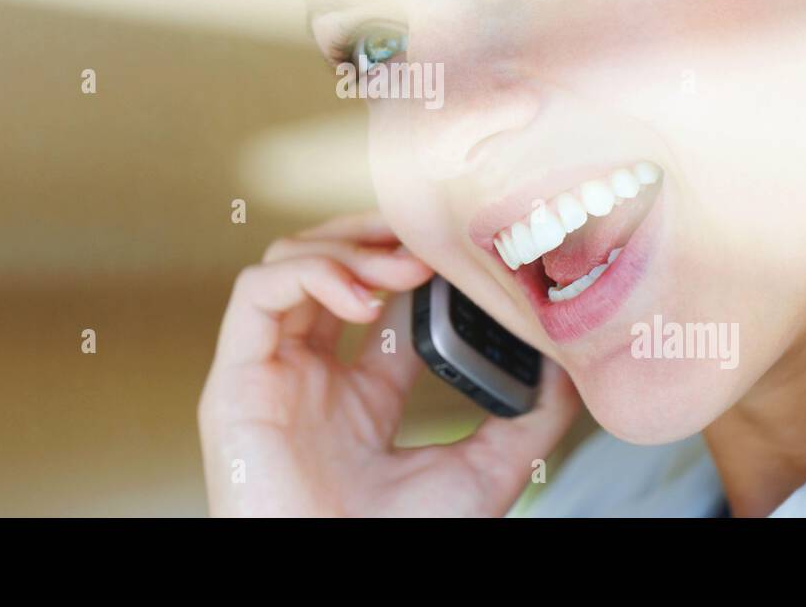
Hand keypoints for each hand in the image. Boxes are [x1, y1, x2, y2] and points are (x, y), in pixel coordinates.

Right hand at [198, 211, 581, 515]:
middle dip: (375, 236)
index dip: (413, 262)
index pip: (377, 300)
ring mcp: (270, 373)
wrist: (335, 588)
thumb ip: (525, 423)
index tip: (458, 251)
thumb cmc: (395, 547)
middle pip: (326, 265)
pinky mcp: (236, 378)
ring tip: (403, 263)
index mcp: (356, 397)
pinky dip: (310, 274)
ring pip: (288, 264)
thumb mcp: (480, 474)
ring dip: (348, 246)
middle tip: (427, 234)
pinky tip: (361, 294)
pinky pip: (256, 293)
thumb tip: (570, 373)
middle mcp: (308, 375)